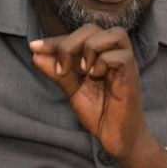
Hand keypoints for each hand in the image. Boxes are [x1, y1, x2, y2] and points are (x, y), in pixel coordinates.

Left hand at [29, 24, 150, 158]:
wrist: (116, 139)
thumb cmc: (99, 112)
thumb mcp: (72, 89)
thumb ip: (57, 71)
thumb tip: (35, 54)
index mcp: (99, 55)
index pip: (77, 35)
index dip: (54, 40)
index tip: (34, 48)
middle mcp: (113, 55)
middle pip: (93, 28)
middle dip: (70, 43)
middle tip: (62, 68)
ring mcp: (125, 65)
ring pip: (115, 34)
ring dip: (91, 48)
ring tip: (82, 70)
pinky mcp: (132, 77)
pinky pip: (122, 56)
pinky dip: (104, 62)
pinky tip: (95, 77)